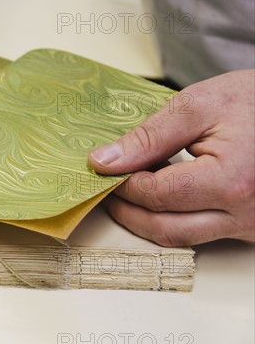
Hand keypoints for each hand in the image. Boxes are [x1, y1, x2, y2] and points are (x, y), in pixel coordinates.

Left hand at [88, 70, 254, 246]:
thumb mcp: (198, 106)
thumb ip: (148, 137)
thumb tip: (104, 161)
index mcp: (232, 181)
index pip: (157, 196)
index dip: (123, 185)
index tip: (104, 170)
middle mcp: (245, 214)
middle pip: (166, 229)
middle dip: (128, 211)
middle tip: (108, 189)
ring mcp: (251, 226)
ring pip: (182, 238)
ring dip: (148, 219)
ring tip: (132, 188)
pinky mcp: (252, 227)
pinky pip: (203, 233)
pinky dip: (174, 217)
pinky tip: (163, 191)